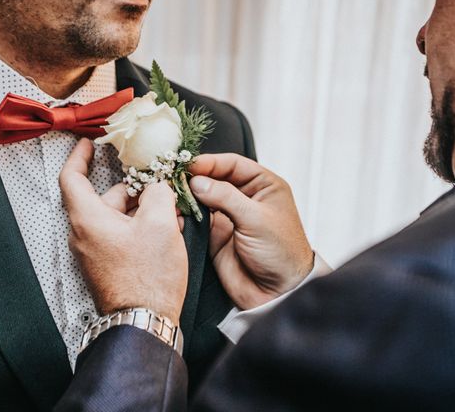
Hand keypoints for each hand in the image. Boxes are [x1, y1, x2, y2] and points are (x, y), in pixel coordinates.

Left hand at [59, 138, 188, 323]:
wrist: (144, 322)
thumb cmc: (148, 277)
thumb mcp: (160, 224)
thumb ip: (158, 194)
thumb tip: (157, 186)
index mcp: (88, 219)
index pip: (71, 178)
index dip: (79, 156)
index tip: (89, 143)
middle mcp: (86, 234)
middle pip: (105, 197)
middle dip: (133, 187)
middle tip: (157, 180)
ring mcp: (96, 252)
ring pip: (117, 217)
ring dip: (143, 208)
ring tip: (172, 207)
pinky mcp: (108, 265)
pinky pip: (122, 236)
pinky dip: (141, 227)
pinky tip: (168, 228)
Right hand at [189, 154, 313, 309]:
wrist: (278, 293)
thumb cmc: (282, 253)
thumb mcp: (256, 219)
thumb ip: (225, 197)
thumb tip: (197, 181)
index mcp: (264, 186)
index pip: (232, 164)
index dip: (210, 162)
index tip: (189, 164)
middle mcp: (245, 198)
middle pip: (215, 178)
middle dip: (196, 177)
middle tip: (175, 177)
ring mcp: (229, 216)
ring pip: (203, 197)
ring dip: (188, 195)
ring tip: (172, 193)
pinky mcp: (216, 235)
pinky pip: (197, 219)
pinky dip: (186, 214)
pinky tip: (176, 211)